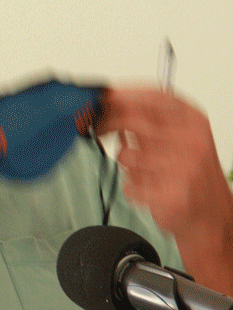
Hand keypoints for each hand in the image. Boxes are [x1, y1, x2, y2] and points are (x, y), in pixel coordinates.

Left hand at [97, 86, 232, 261]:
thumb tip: (114, 105)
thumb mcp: (180, 136)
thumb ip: (152, 120)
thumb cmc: (192, 174)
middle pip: (133, 121)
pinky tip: (149, 191)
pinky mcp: (170, 195)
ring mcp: (181, 169)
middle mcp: (190, 141)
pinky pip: (129, 185)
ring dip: (128, 166)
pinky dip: (132, 189)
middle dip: (108, 123)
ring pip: (126, 156)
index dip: (123, 94)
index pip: (154, 97)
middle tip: (99, 127)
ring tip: (146, 173)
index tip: (104, 96)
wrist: (211, 215)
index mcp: (194, 122)